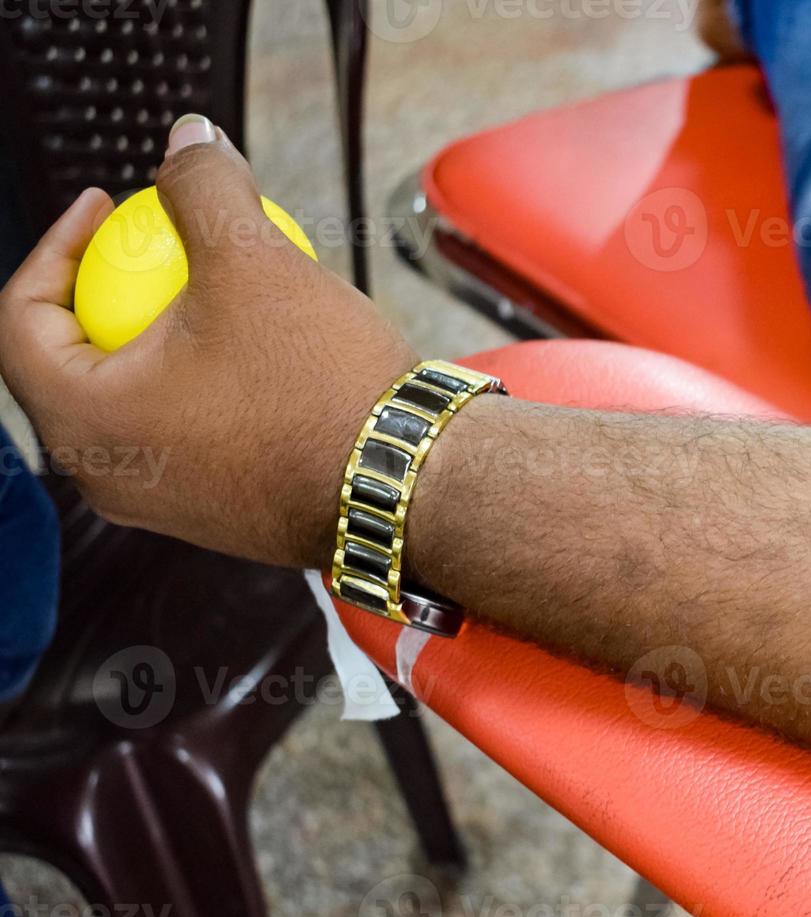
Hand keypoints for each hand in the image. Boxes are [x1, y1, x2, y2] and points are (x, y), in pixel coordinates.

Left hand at [0, 115, 418, 567]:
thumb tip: (188, 139)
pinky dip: (201, 386)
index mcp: (86, 421)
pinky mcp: (215, 517)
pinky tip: (256, 352)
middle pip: (74, 362)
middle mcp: (107, 477)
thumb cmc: (321, 386)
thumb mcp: (254, 263)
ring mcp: (161, 506)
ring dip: (160, 341)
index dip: (57, 244)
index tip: (105, 209)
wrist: (408, 484)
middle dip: (107, 292)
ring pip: (134, 403)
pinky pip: (184, 436)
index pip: (21, 317)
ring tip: (213, 296)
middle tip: (151, 248)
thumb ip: (203, 188)